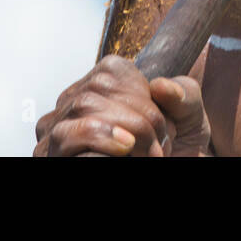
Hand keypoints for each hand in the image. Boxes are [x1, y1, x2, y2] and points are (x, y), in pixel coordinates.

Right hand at [33, 55, 210, 156]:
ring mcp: (56, 134)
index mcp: (97, 88)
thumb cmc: (167, 148)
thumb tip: (162, 86)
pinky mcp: (54, 156)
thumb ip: (184, 93)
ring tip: (150, 154)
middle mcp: (69, 107)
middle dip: (140, 116)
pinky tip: (126, 150)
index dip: (141, 93)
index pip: (111, 71)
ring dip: (127, 129)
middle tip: (161, 144)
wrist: (171, 169)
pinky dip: (104, 139)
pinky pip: (69, 137)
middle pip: (98, 88)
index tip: (162, 121)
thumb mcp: (187, 116)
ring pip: (84, 109)